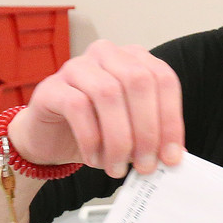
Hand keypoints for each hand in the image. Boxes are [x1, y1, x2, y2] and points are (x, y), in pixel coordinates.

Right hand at [9, 40, 184, 177]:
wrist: (50, 139)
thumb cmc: (95, 131)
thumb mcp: (132, 132)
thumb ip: (152, 135)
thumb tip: (172, 156)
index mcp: (134, 59)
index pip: (164, 79)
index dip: (171, 119)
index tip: (171, 156)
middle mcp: (107, 55)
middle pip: (138, 82)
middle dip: (147, 130)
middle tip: (145, 165)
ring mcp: (77, 66)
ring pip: (108, 93)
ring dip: (118, 138)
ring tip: (118, 167)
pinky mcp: (52, 87)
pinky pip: (77, 106)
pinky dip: (90, 139)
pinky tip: (94, 159)